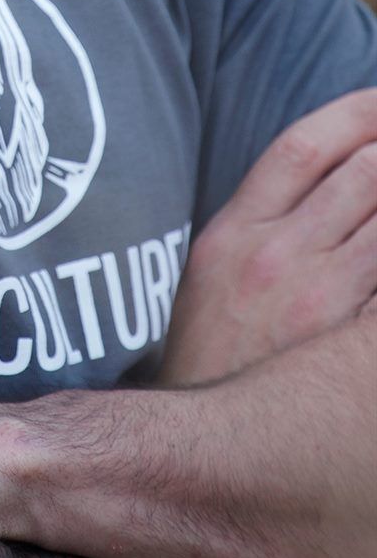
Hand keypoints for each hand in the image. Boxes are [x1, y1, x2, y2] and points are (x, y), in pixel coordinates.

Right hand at [160, 88, 376, 385]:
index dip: (355, 112)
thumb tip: (325, 173)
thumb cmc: (208, 351)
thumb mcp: (212, 268)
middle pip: (363, 173)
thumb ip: (260, 217)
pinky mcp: (348, 346)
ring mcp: (317, 300)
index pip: (303, 143)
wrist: (197, 445)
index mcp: (235, 229)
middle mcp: (276, 255)